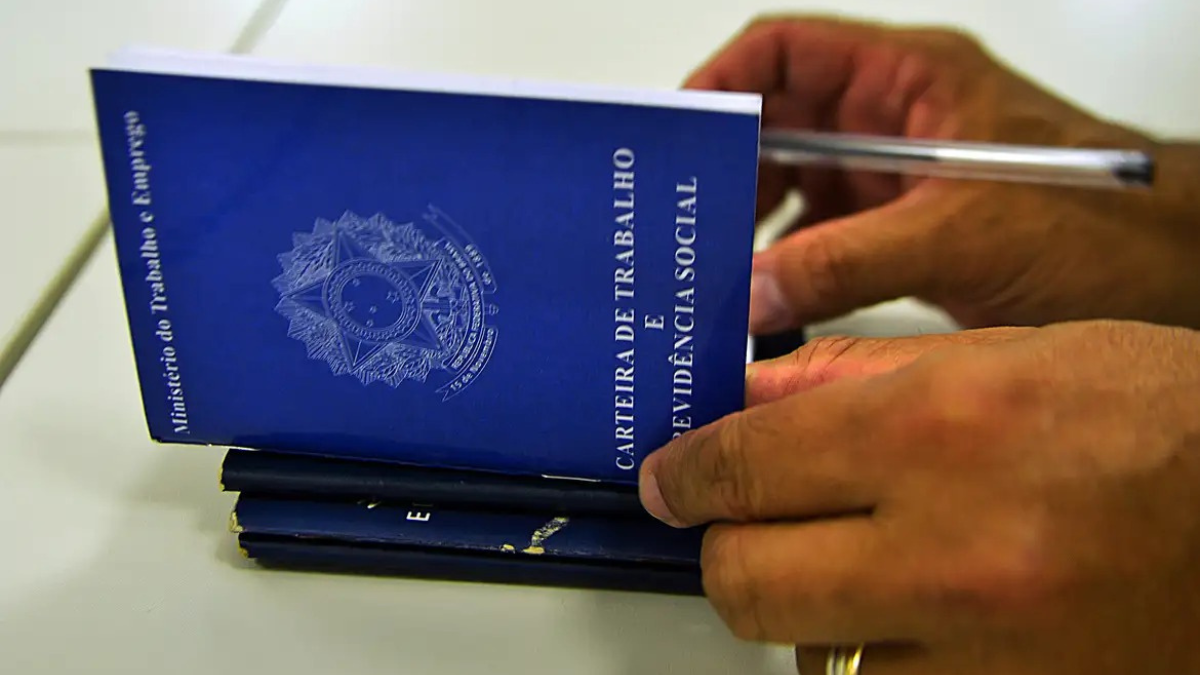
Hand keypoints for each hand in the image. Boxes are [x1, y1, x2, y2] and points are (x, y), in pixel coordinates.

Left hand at [638, 321, 1199, 673]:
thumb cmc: (1160, 424)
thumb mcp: (1006, 356)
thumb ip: (857, 379)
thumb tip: (749, 399)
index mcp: (940, 431)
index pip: (744, 466)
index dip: (686, 474)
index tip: (671, 480)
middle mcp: (951, 550)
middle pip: (744, 580)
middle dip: (726, 548)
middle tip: (745, 525)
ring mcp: (983, 654)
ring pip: (806, 655)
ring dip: (803, 611)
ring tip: (856, 566)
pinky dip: (873, 660)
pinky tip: (912, 617)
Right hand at [686, 16, 1199, 331]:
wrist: (1167, 276)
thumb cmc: (1102, 224)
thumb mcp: (961, 235)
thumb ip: (849, 262)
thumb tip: (751, 290)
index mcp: (909, 79)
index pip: (788, 52)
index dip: (724, 82)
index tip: (680, 135)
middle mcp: (891, 121)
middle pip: (776, 124)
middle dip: (726, 170)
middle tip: (682, 222)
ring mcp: (892, 179)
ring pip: (791, 186)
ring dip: (749, 225)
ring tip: (708, 268)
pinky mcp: (898, 233)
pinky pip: (817, 239)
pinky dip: (782, 267)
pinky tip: (759, 301)